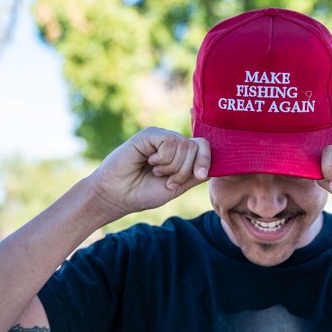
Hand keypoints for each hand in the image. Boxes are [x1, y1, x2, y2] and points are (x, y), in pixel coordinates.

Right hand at [90, 128, 210, 216]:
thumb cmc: (144, 193)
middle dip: (184, 170)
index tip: (199, 175)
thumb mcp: (176, 187)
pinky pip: (169, 142)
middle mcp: (172, 143)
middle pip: (196, 148)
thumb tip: (213, 166)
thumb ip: (193, 175)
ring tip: (156, 172)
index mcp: (180, 155)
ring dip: (172, 167)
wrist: (118, 196)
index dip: (206, 159)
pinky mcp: (148, 135)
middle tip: (167, 180)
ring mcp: (160, 137)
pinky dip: (163, 159)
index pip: (203, 146)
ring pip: (184, 145)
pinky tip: (149, 162)